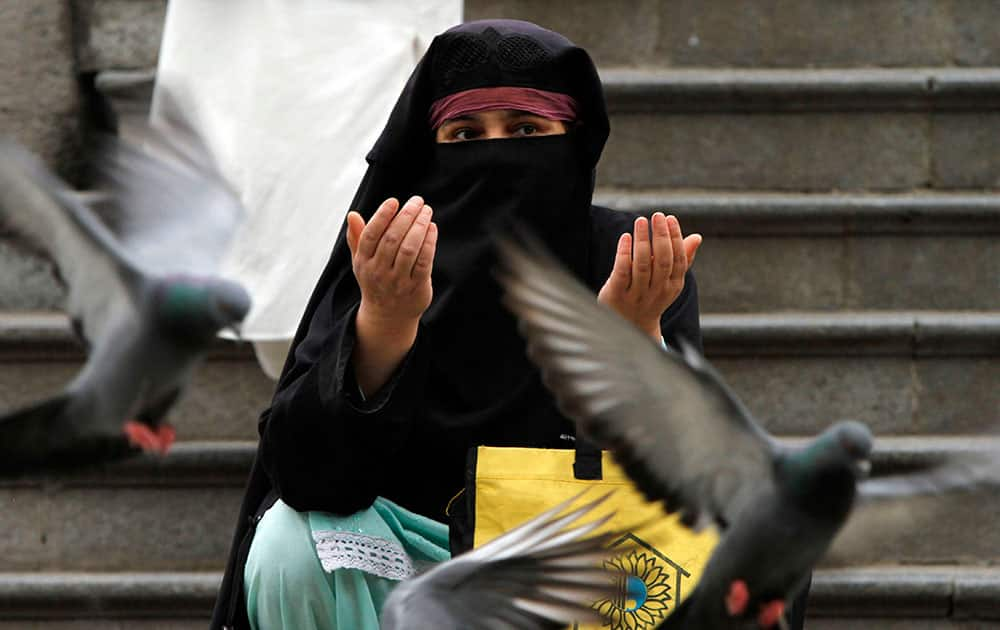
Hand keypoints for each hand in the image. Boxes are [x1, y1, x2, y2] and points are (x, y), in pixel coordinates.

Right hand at [346, 196, 437, 395]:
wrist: (387, 316)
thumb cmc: (375, 280)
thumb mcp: (361, 261)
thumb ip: (357, 238)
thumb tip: (351, 214)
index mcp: (363, 261)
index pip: (371, 235)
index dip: (382, 216)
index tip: (394, 201)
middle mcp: (378, 272)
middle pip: (393, 239)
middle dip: (406, 216)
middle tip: (418, 201)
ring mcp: (397, 281)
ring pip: (409, 249)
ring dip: (420, 227)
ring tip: (427, 212)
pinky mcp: (415, 288)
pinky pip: (424, 262)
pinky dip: (429, 243)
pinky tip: (432, 229)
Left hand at [597, 213, 701, 339]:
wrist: (629, 327)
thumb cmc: (650, 296)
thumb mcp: (668, 282)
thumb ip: (682, 260)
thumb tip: (697, 237)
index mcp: (673, 286)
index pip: (678, 260)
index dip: (675, 238)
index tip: (670, 218)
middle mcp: (657, 291)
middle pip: (662, 260)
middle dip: (661, 236)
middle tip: (657, 216)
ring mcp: (637, 295)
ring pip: (642, 265)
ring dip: (643, 240)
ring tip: (641, 221)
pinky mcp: (617, 295)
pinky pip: (622, 272)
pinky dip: (624, 253)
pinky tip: (626, 237)